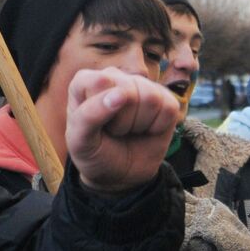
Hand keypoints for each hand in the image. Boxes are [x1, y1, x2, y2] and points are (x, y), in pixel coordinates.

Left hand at [65, 68, 180, 194]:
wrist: (119, 173)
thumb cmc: (94, 152)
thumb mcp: (80, 141)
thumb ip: (89, 116)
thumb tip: (121, 94)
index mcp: (85, 82)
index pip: (99, 82)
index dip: (101, 110)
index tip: (96, 126)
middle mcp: (114, 77)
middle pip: (129, 92)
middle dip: (122, 122)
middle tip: (114, 131)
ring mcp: (140, 85)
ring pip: (151, 98)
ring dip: (140, 124)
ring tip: (129, 130)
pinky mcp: (164, 97)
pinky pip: (169, 108)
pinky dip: (158, 127)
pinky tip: (146, 130)